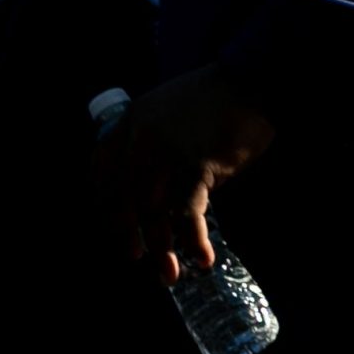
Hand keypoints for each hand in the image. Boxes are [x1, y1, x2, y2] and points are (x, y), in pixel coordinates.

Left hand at [105, 62, 275, 284]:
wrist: (251, 81)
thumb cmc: (218, 99)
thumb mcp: (169, 111)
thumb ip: (157, 144)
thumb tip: (160, 190)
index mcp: (131, 121)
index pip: (102, 165)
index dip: (104, 198)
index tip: (113, 219)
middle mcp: (140, 138)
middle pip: (122, 195)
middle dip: (126, 230)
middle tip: (134, 254)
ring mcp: (166, 153)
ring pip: (152, 210)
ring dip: (160, 246)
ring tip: (167, 273)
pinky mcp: (197, 166)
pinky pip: (188, 212)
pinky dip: (193, 240)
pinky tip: (200, 259)